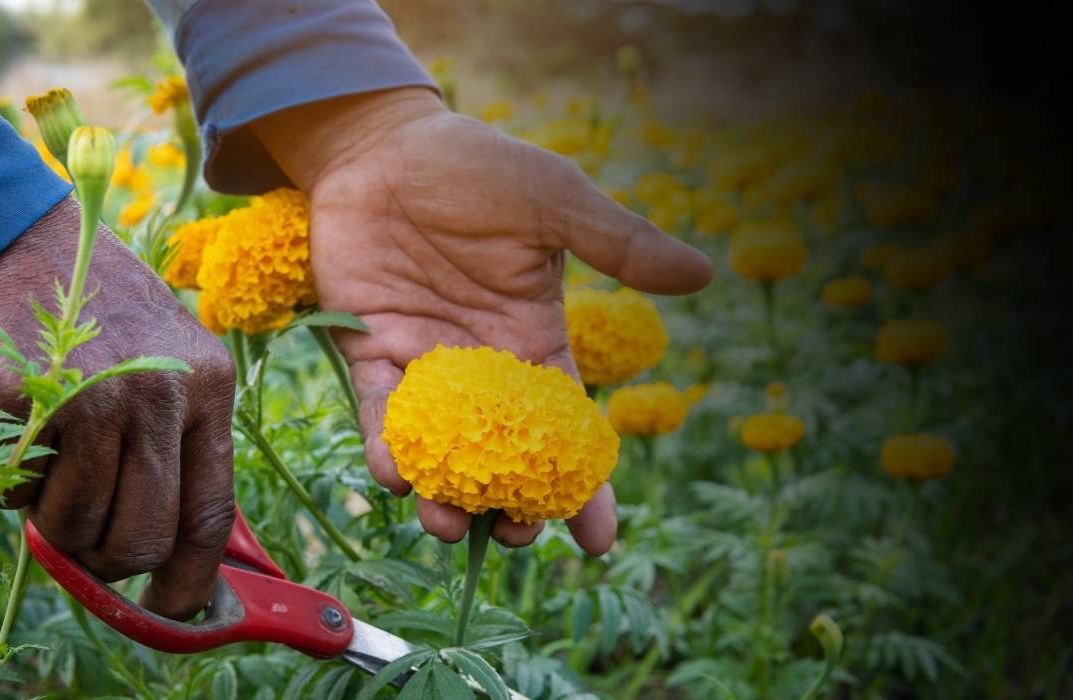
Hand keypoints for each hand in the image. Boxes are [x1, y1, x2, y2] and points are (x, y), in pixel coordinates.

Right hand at [0, 198, 235, 618]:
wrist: (15, 237)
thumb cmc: (97, 311)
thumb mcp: (168, 361)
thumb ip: (177, 444)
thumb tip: (172, 548)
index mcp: (208, 386)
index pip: (211, 510)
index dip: (190, 575)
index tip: (172, 604)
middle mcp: (158, 393)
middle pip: (142, 537)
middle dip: (109, 554)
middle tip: (86, 531)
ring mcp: (89, 395)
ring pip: (76, 525)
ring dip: (55, 513)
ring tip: (53, 456)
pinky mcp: (21, 399)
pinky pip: (17, 489)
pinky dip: (14, 477)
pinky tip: (21, 424)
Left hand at [253, 88, 710, 553]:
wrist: (385, 146)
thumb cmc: (475, 168)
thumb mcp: (556, 203)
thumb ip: (620, 242)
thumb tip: (705, 273)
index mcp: (534, 341)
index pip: (567, 427)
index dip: (585, 486)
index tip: (599, 541)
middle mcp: (481, 368)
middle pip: (502, 457)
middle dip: (509, 505)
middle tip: (514, 533)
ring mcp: (424, 366)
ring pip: (438, 450)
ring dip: (443, 494)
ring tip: (448, 522)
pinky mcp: (367, 352)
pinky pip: (378, 412)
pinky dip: (385, 446)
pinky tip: (394, 471)